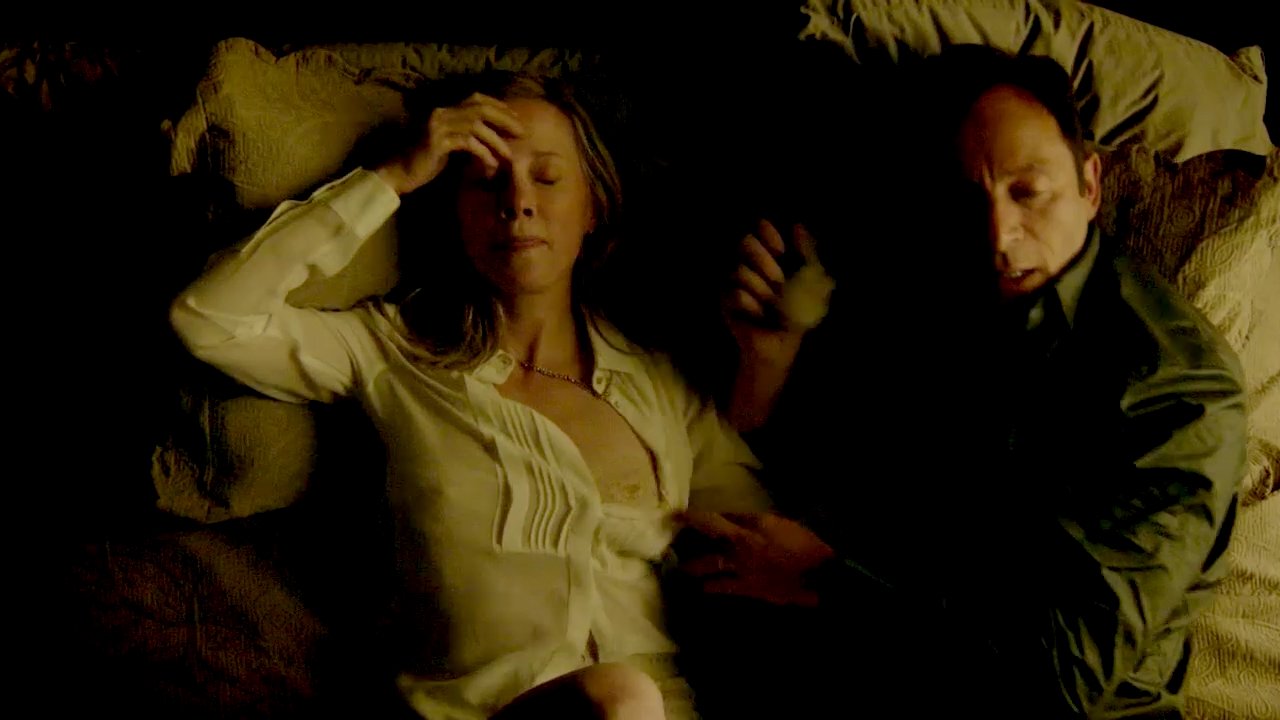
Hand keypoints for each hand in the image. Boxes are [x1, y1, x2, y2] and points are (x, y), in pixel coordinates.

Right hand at [375, 93, 525, 195]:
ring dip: (497, 141)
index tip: (515, 118)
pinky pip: (467, 143)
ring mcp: (438, 126)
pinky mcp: (437, 142)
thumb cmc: (424, 163)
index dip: (498, 106)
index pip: (476, 99)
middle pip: (480, 108)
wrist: (399, 174)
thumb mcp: (448, 146)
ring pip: (476, 126)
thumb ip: (465, 137)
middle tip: (522, 131)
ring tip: (510, 155)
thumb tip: (491, 139)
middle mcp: (441, 113)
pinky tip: (492, 164)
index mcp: (444, 111)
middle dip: (504, 118)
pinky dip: (483, 153)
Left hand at [677, 509, 834, 606]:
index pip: (715, 519)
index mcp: (750, 528)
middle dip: (689, 536)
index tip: (677, 514)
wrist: (818, 575)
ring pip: (709, 565)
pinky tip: (703, 588)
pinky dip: (712, 586)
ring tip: (681, 567)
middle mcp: (740, 547)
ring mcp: (742, 569)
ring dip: (693, 565)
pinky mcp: (747, 588)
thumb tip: (729, 518)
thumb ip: (752, 520)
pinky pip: (723, 587)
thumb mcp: (779, 523)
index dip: (694, 516)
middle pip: (708, 539)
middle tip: (671, 536)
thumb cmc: (804, 544)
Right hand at [724, 220, 831, 363]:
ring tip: (771, 305)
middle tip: (779, 283)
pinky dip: (753, 305)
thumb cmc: (797, 312)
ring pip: (740, 270)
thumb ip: (807, 253)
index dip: (770, 236)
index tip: (782, 250)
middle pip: (745, 242)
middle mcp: (748, 262)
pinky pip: (737, 294)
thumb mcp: (811, 281)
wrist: (782, 343)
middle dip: (766, 262)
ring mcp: (732, 281)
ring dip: (762, 290)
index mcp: (768, 254)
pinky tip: (759, 315)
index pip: (760, 228)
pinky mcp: (725, 302)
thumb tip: (797, 225)